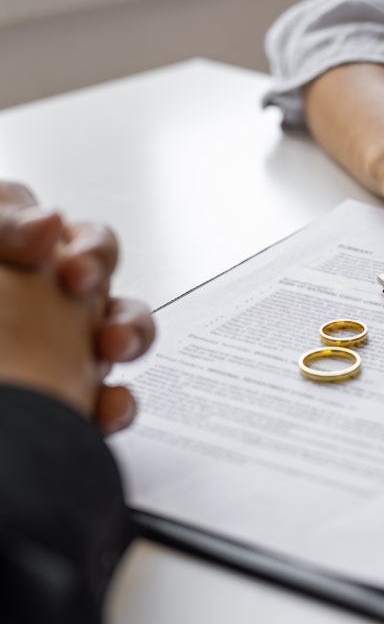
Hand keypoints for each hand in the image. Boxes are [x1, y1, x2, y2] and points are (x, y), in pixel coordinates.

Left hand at [0, 181, 154, 431]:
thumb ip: (0, 227)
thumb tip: (50, 223)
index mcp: (2, 262)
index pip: (31, 216)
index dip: (41, 221)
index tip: (38, 247)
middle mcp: (33, 298)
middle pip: (91, 257)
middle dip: (98, 261)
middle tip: (77, 280)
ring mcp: (59, 348)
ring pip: (122, 323)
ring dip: (130, 329)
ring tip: (112, 345)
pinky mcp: (73, 402)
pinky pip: (115, 396)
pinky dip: (119, 402)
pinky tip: (104, 407)